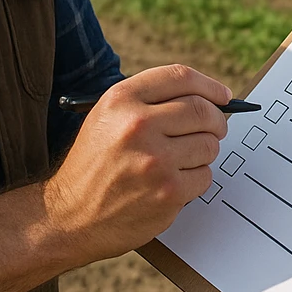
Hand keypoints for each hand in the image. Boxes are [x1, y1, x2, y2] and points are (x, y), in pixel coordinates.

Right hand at [44, 65, 231, 263]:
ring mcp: (155, 161)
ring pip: (209, 144)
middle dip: (216, 119)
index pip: (181, 77)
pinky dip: (196, 179)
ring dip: (204, 151)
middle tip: (216, 127)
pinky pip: (204, 176)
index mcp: (122, 99)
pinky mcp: (168, 193)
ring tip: (183, 158)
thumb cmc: (94, 163)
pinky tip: (173, 182)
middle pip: (202, 110)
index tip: (222, 95)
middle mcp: (138, 125)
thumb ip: (149, 102)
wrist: (69, 215)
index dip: (209, 85)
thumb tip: (206, 98)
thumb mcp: (108, 117)